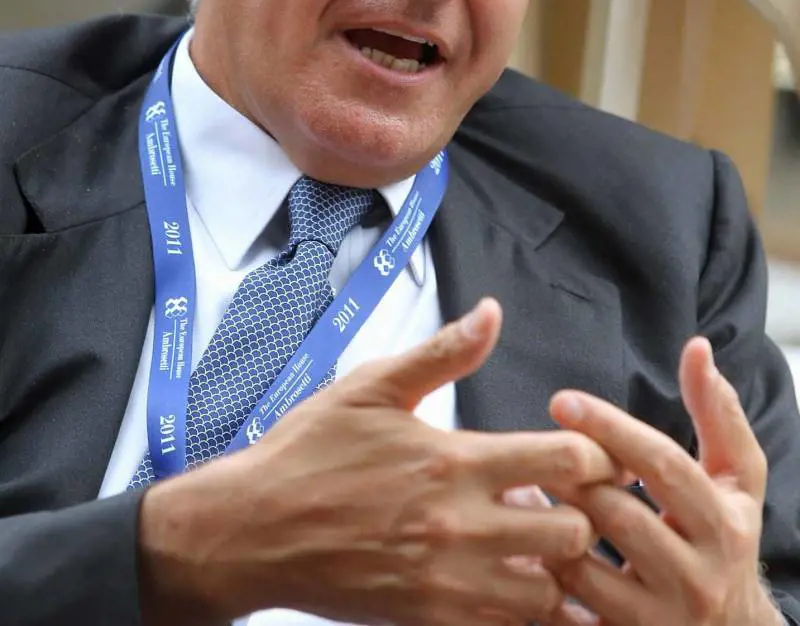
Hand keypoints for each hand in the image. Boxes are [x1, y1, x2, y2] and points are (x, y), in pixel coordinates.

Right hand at [138, 298, 619, 625]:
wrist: (251, 530)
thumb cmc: (308, 452)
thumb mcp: (371, 386)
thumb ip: (442, 352)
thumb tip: (492, 313)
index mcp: (452, 460)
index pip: (567, 460)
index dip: (598, 455)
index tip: (594, 454)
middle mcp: (459, 525)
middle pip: (573, 535)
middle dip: (584, 518)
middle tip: (572, 505)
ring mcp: (445, 583)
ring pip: (547, 597)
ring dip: (556, 572)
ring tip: (542, 547)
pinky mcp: (426, 622)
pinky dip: (519, 612)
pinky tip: (510, 584)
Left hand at [548, 337, 782, 625]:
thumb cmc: (727, 538)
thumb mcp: (737, 479)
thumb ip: (717, 413)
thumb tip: (697, 347)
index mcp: (722, 525)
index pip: (661, 465)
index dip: (610, 428)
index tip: (561, 399)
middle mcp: (695, 577)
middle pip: (617, 514)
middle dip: (569, 476)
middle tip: (532, 447)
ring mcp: (658, 622)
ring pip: (584, 566)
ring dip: (544, 523)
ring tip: (519, 488)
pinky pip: (566, 612)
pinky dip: (538, 575)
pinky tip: (521, 542)